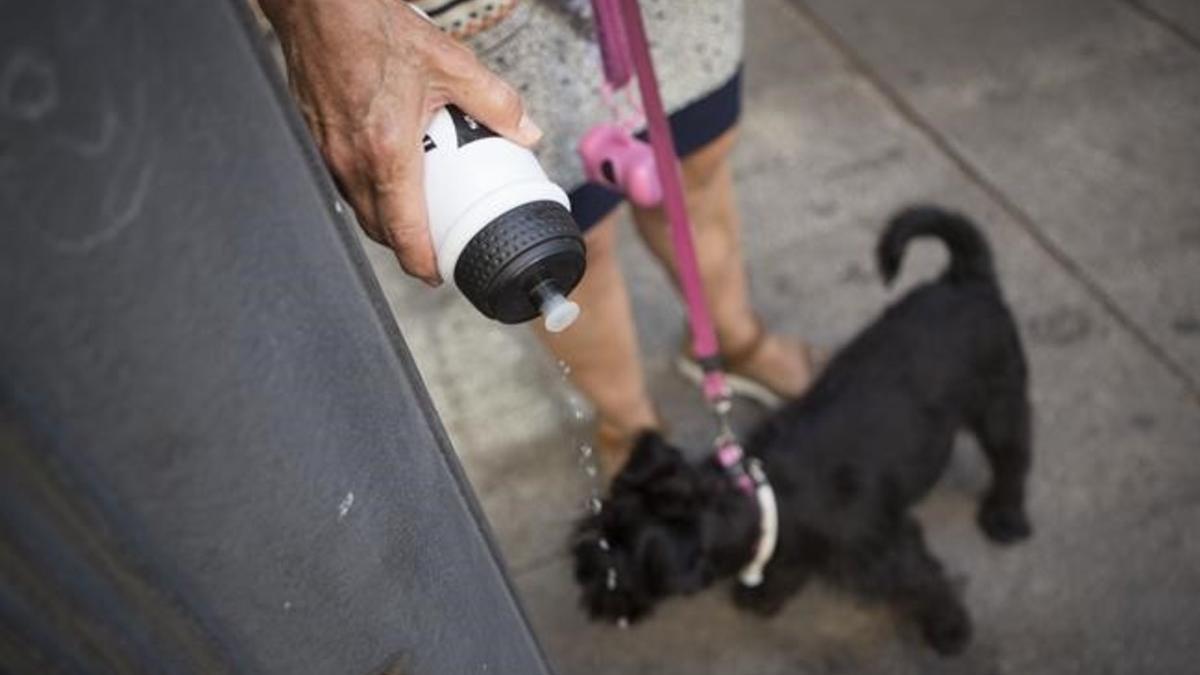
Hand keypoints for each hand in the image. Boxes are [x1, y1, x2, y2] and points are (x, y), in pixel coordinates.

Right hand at [259, 0, 541, 283]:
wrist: (318, 6)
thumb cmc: (370, 28)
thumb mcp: (449, 63)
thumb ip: (495, 102)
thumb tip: (526, 131)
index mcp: (387, 151)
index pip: (403, 231)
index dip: (421, 262)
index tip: (436, 275)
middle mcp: (351, 160)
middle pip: (378, 229)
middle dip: (406, 248)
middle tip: (433, 251)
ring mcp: (327, 152)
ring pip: (357, 208)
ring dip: (385, 222)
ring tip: (414, 219)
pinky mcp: (315, 139)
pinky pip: (341, 183)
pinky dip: (365, 193)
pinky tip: (384, 177)